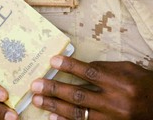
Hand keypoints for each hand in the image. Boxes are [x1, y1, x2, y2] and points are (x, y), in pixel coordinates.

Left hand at [31, 56, 152, 119]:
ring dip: (55, 107)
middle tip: (35, 85)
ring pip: (78, 113)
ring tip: (38, 100)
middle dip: (55, 89)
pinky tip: (52, 118)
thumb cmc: (139, 82)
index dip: (70, 66)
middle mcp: (115, 102)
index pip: (90, 73)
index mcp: (120, 82)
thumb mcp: (125, 68)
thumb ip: (102, 68)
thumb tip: (76, 66)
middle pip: (79, 95)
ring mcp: (111, 119)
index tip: (52, 61)